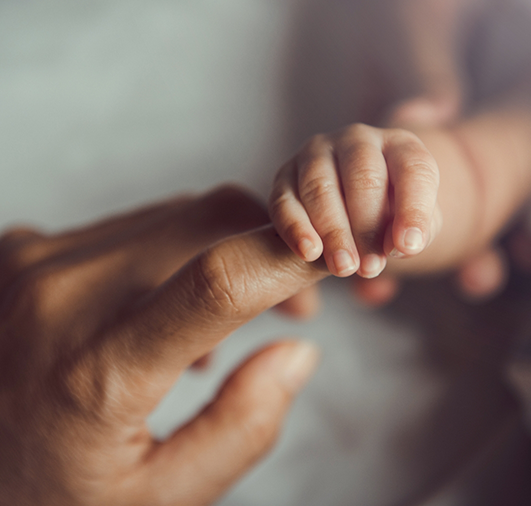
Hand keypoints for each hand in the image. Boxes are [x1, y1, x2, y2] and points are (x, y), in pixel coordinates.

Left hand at [0, 186, 327, 505]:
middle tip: (295, 302)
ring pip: (175, 216)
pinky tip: (160, 307)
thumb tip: (297, 352)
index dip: (293, 260)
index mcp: (95, 372)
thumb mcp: (156, 502)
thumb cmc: (45, 502)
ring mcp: (36, 261)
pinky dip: (173, 252)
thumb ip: (241, 427)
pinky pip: (133, 225)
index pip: (221, 281)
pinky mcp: (25, 247)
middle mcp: (60, 294)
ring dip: (222, 251)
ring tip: (215, 322)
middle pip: (207, 221)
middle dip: (270, 246)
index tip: (335, 260)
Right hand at [269, 123, 441, 278]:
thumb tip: (397, 246)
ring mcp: (316, 154)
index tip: (408, 247)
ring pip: (321, 189)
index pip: (413, 169)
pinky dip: (296, 228)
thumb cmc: (390, 217)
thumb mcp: (414, 226)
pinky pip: (285, 201)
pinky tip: (309, 252)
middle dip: (367, 227)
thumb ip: (416, 234)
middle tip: (370, 267)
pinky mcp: (284, 175)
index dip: (413, 209)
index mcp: (399, 146)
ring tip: (344, 267)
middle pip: (363, 177)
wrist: (351, 211)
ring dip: (334, 232)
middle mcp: (357, 140)